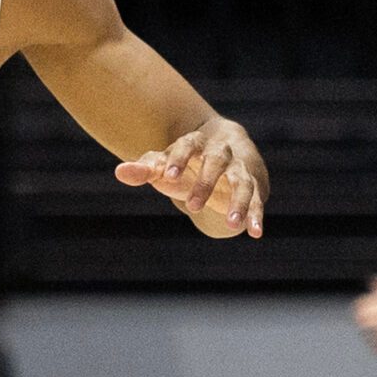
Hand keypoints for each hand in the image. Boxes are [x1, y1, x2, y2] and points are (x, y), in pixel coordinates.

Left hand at [115, 118, 266, 236]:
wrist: (225, 153)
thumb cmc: (186, 164)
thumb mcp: (165, 166)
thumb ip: (144, 169)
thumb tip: (119, 172)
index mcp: (196, 143)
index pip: (187, 145)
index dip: (178, 159)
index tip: (167, 176)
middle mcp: (221, 152)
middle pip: (217, 161)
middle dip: (205, 182)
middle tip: (192, 207)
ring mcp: (239, 169)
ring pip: (242, 182)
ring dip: (238, 202)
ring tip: (231, 224)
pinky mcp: (254, 186)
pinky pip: (257, 200)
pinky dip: (256, 215)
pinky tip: (254, 233)